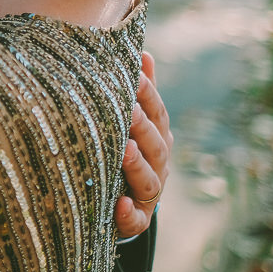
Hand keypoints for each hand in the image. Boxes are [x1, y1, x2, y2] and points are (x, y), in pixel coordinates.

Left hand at [115, 52, 171, 237]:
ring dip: (137, 165)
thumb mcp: (129, 119)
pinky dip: (129, 214)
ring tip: (125, 150)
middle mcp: (157, 164)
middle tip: (128, 109)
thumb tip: (141, 51)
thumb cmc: (120, 149)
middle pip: (155, 144)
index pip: (156, 112)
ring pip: (149, 180)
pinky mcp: (135, 220)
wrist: (115, 202)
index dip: (147, 94)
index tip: (134, 73)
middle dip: (143, 126)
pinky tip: (120, 204)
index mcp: (156, 136)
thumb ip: (137, 91)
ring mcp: (148, 193)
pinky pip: (135, 220)